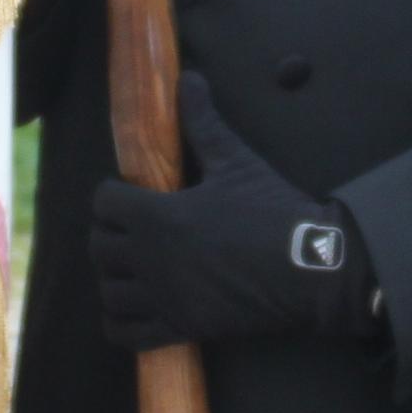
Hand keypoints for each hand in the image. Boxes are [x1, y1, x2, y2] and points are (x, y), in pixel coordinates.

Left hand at [92, 77, 376, 351]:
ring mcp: (163, 297)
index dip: (114, 195)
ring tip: (135, 268)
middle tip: (134, 230)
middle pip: (98, 247)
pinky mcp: (180, 328)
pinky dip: (122, 321)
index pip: (103, 202)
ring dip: (115, 278)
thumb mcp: (236, 161)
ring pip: (108, 291)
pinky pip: (126, 333)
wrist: (313, 267)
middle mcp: (151, 258)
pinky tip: (137, 307)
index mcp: (158, 215)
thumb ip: (203, 122)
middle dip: (111, 235)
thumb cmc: (273, 210)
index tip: (132, 195)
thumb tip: (188, 78)